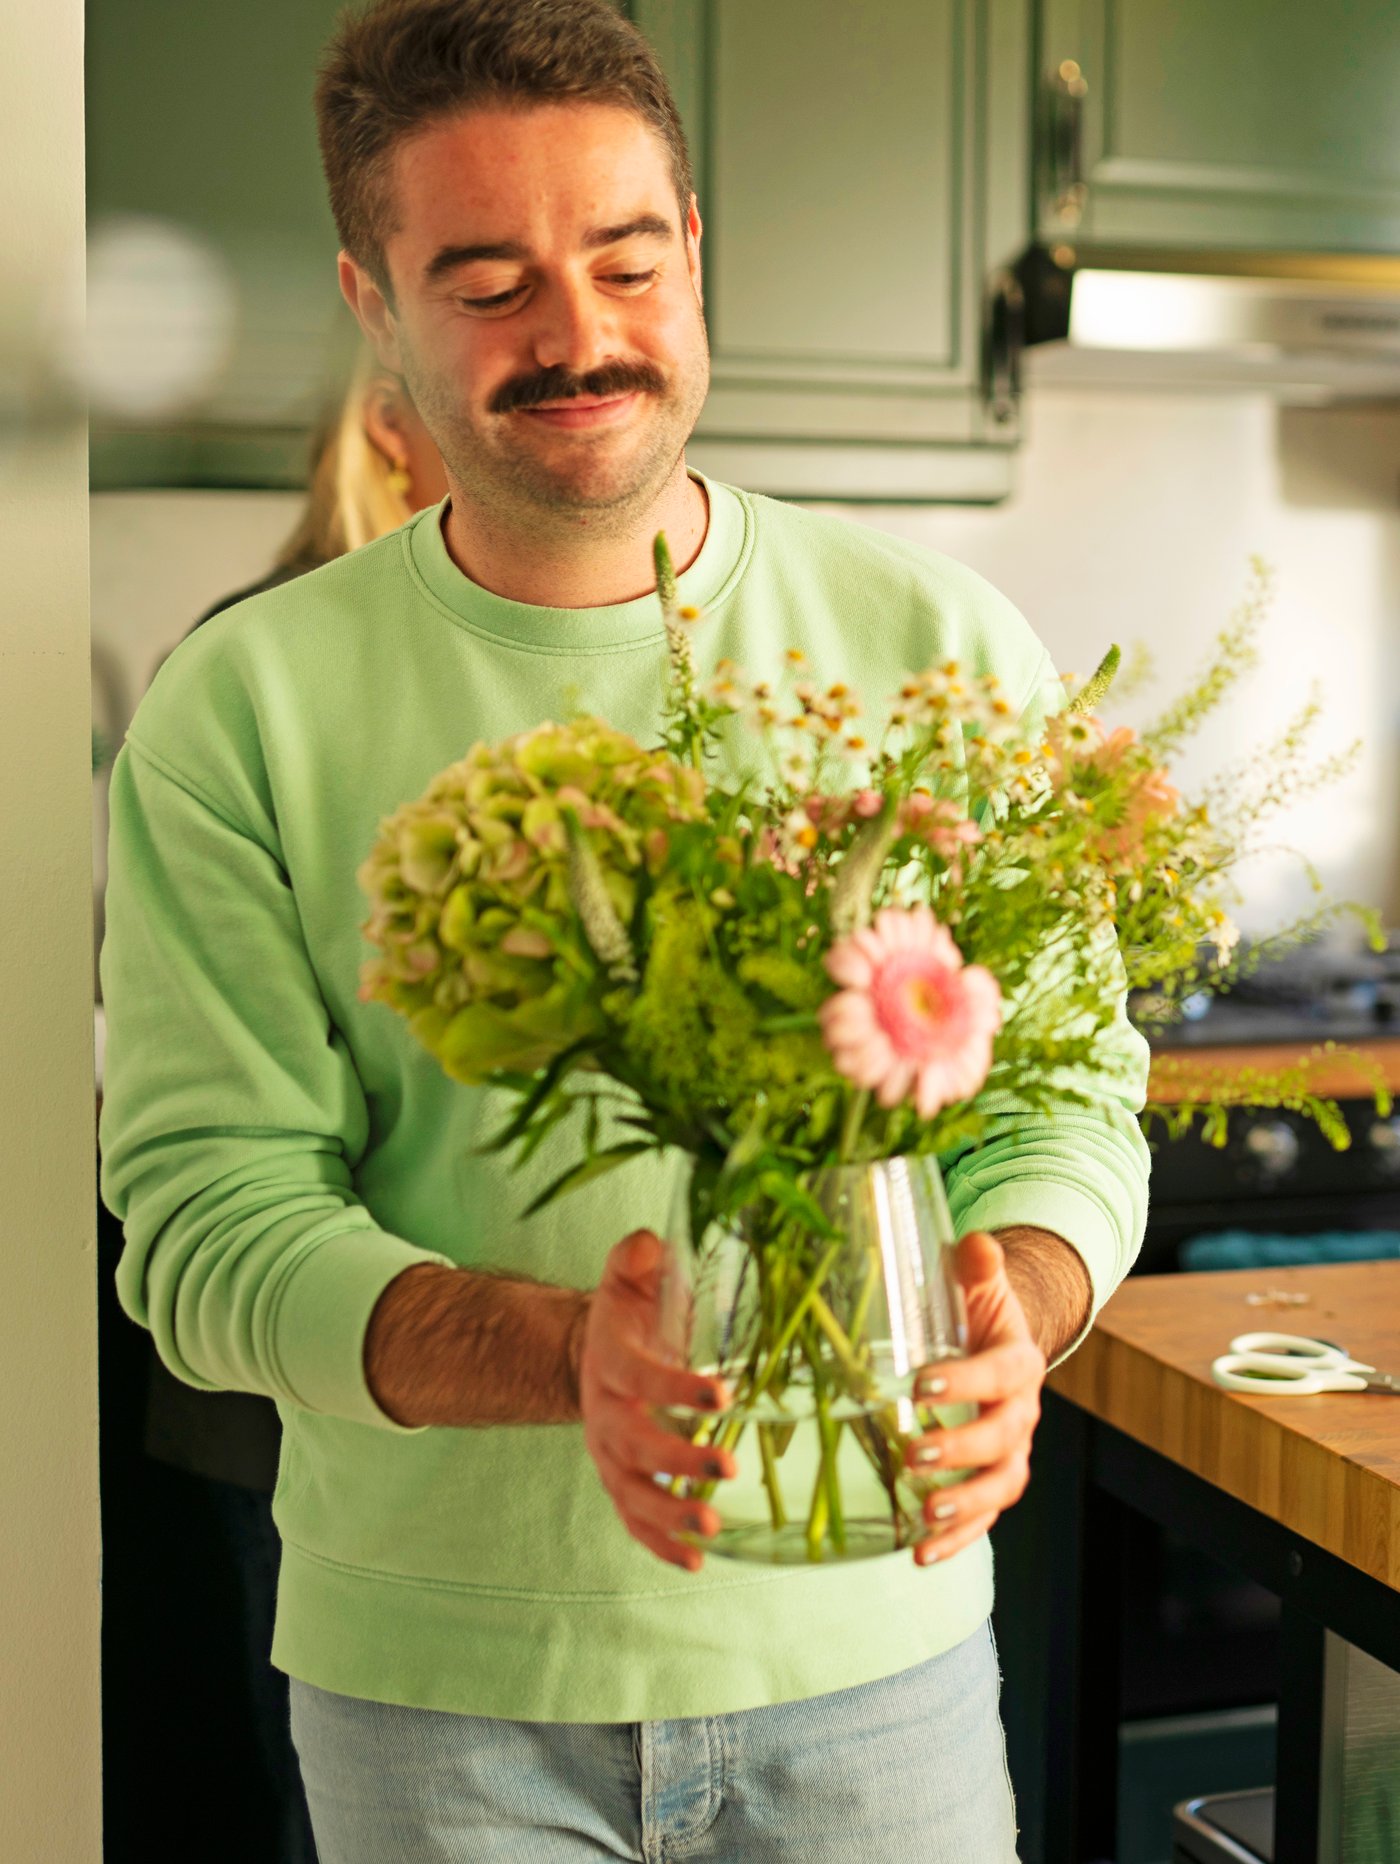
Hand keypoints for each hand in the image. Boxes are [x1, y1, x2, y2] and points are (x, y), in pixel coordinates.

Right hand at [578, 1230, 736, 1572]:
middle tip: (723, 1470)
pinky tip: (697, 1560)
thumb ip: (635, 1256)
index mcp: (610, 1360)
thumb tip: (648, 1245)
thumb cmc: (630, 1312)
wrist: (596, 1354)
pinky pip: (634, 1521)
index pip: (639, 1374)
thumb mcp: (628, 1274)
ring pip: (630, 1493)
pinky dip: (660, 1544)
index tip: (721, 1393)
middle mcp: (603, 1414)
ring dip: (669, 1512)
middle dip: (675, 1460)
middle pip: (632, 1444)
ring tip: (711, 1526)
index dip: (675, 1385)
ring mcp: (608, 1455)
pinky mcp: (620, 1482)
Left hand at [906, 1231, 1046, 1566]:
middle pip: (1004, 1439)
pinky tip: (920, 1554)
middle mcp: (1023, 1411)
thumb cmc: (974, 1305)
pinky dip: (957, 1539)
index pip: (1004, 1373)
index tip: (921, 1384)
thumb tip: (975, 1245)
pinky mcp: (990, 1479)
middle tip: (915, 1455)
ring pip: (1001, 1486)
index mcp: (1019, 1360)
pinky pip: (983, 1517)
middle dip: (961, 1451)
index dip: (969, 1381)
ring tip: (924, 1516)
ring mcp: (1010, 1450)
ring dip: (965, 1507)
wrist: (993, 1338)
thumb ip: (977, 1264)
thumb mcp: (975, 1278)